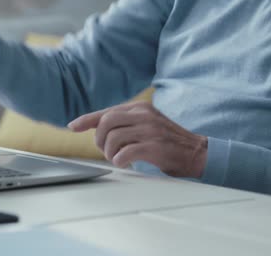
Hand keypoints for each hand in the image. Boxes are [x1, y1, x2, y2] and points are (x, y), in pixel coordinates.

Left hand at [68, 102, 207, 177]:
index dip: (87, 119)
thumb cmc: (168, 142)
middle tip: (105, 149)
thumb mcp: (146, 125)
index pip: (107, 111)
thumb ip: (125, 124)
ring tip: (116, 157)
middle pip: (106, 122)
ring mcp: (150, 130)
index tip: (73, 126)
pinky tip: (124, 162)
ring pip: (113, 137)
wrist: (196, 153)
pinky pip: (125, 153)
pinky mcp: (154, 146)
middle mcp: (144, 115)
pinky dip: (119, 160)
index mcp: (141, 108)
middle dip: (99, 138)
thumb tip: (96, 127)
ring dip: (109, 152)